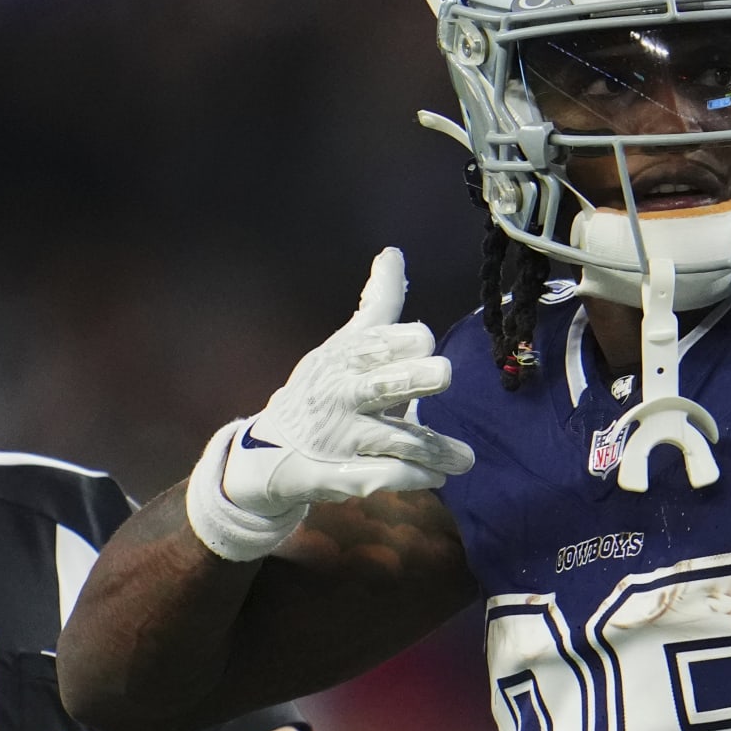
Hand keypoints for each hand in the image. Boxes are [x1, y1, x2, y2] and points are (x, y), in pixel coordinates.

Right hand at [223, 248, 475, 517]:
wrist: (265, 452)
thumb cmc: (322, 389)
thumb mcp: (345, 344)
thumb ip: (378, 304)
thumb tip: (393, 253)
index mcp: (346, 359)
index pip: (381, 342)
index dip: (407, 340)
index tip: (425, 342)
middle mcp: (344, 395)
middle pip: (386, 384)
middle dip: (416, 377)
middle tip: (444, 375)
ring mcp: (342, 437)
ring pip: (395, 439)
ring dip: (435, 448)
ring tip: (465, 460)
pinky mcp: (340, 475)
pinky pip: (382, 477)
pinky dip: (411, 477)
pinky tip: (437, 477)